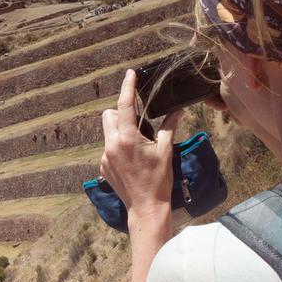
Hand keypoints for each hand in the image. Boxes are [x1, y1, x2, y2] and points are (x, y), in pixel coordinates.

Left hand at [100, 69, 182, 222]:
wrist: (146, 207)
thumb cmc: (159, 180)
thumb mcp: (165, 150)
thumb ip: (169, 127)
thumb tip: (178, 110)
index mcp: (127, 138)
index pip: (124, 105)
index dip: (127, 87)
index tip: (130, 74)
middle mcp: (112, 145)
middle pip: (109, 115)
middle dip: (120, 111)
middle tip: (138, 120)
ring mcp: (105, 156)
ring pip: (107, 131)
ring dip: (119, 129)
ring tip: (137, 142)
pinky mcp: (103, 166)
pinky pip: (108, 147)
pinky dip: (118, 145)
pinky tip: (132, 158)